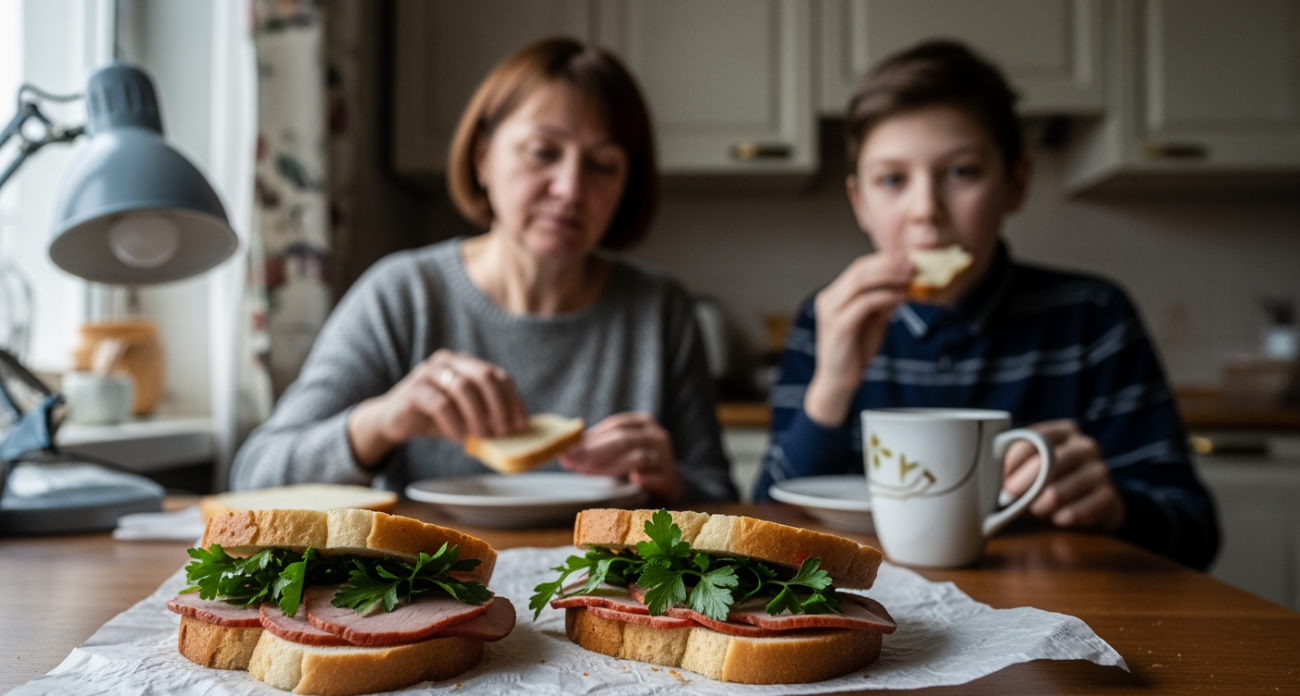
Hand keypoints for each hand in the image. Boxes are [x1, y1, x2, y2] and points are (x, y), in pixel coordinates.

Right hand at [347, 349, 528, 466]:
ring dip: (478, 415)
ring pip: (463, 388)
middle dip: (499, 405)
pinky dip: (454, 423)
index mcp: (464, 363)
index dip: (513, 399)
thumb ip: (485, 414)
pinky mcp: (412, 390)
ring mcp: (428, 373)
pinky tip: (457, 438)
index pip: (497, 375)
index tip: (522, 424)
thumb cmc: (433, 417)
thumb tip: (516, 430)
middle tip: (505, 431)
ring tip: (482, 437)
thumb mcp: (463, 413)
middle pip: (484, 376)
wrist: (390, 420)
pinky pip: (440, 404)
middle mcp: (447, 361)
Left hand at [559, 412, 682, 502]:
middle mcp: (657, 436)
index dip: (591, 436)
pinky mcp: (670, 480)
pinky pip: (655, 478)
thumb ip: (598, 449)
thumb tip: (566, 452)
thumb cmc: (636, 466)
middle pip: (624, 439)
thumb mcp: (619, 451)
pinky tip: (633, 480)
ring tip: (587, 471)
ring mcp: (666, 458)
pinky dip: (643, 479)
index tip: (569, 448)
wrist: (670, 487)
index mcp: (644, 423)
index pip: (615, 425)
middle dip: (594, 450)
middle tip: (571, 460)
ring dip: (610, 465)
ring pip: (638, 457)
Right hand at [803, 252, 910, 426]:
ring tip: (910, 276)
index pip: (859, 267)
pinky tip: (901, 297)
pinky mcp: (838, 327)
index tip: (909, 258)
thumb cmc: (855, 351)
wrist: (838, 382)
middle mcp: (828, 299)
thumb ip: (884, 302)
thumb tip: (905, 283)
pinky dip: (885, 297)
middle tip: (913, 264)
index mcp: (834, 295)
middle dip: (888, 264)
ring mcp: (830, 312)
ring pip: (859, 281)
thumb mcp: (873, 321)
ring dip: (888, 276)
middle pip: (859, 269)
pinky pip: (864, 304)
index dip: (884, 260)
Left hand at [1002, 420, 1125, 532]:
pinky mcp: (1109, 497)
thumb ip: (1020, 462)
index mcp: (1065, 431)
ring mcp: (1100, 471)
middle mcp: (1085, 446)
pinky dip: (1058, 518)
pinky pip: (1072, 513)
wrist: (1100, 500)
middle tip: (1008, 499)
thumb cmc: (1057, 478)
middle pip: (1045, 464)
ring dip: (1038, 506)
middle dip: (1020, 484)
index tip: (999, 477)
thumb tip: (987, 474)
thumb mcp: (1042, 463)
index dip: (1011, 460)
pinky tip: (1057, 517)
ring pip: (1055, 493)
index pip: (1033, 439)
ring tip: (1036, 509)